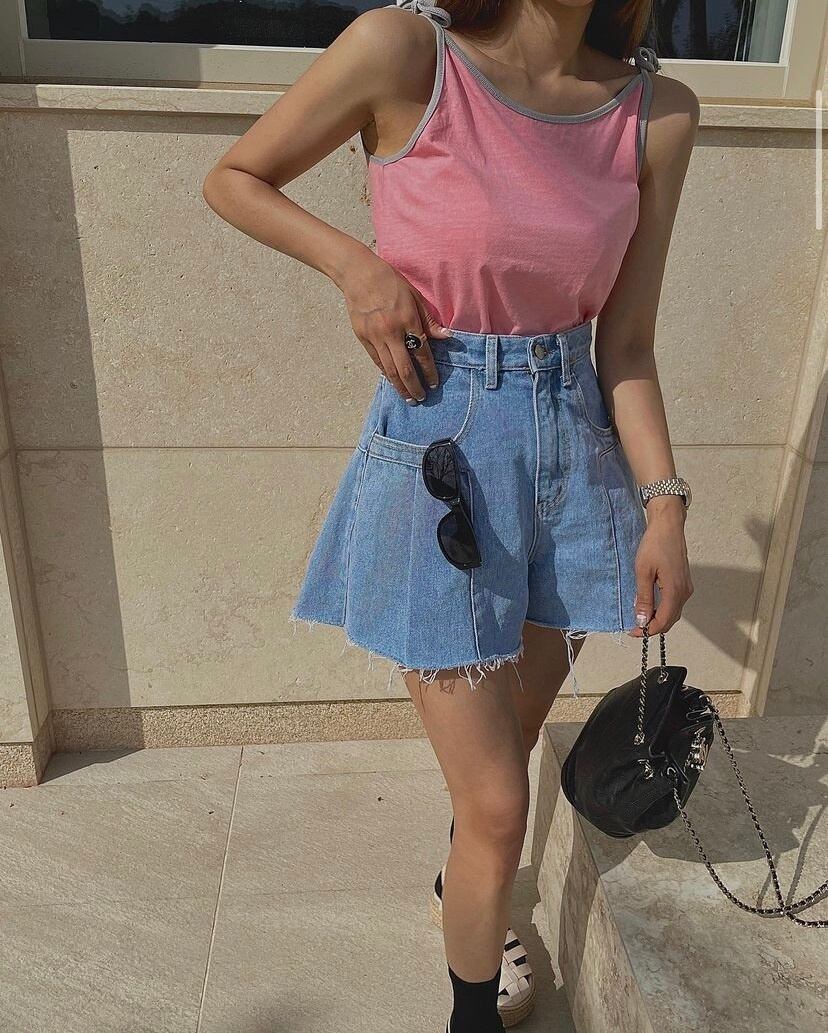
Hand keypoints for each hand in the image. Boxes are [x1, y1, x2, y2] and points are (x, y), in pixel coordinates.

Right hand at [339, 253, 451, 401]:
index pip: (422, 353)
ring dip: (400, 386)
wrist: (359, 275)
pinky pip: (377, 361)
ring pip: (389, 369)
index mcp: (408, 320)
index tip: (434, 383)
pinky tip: (393, 381)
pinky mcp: (362, 338)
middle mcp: (391, 332)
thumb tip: (447, 337)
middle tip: (421, 398)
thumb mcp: (415, 297)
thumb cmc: (391, 283)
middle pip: (405, 368)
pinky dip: (386, 374)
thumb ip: (429, 321)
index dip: (429, 371)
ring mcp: (375, 337)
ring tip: (407, 398)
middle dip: (414, 387)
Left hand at [628, 497, 692, 636]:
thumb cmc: (654, 545)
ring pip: (673, 612)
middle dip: (653, 626)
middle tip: (634, 627)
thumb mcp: (643, 571)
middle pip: (670, 619)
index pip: (663, 621)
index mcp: (674, 590)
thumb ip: (643, 597)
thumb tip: (641, 619)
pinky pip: (674, 603)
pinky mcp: (684, 582)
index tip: (633, 632)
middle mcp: (684, 592)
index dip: (648, 630)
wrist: (668, 525)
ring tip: (640, 617)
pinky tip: (650, 606)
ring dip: (658, 618)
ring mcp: (686, 587)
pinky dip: (663, 609)